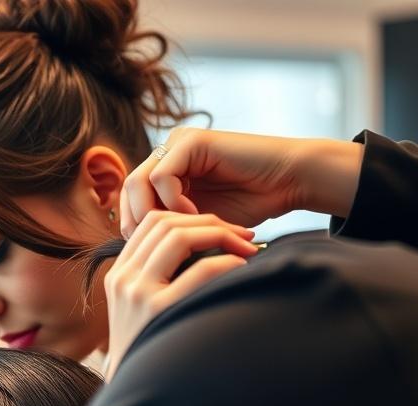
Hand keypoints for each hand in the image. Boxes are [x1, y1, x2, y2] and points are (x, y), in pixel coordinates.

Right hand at [103, 211, 257, 379]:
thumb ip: (158, 279)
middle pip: (167, 223)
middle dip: (211, 222)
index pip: (151, 222)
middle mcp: (123, 279)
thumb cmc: (151, 351)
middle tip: (244, 236)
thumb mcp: (141, 309)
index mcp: (118, 275)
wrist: (135, 393)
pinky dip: (229, 262)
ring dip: (222, 235)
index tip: (221, 229)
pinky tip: (244, 269)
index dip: (191, 216)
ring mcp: (138, 294)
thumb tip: (204, 248)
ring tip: (248, 248)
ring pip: (181, 237)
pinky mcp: (159, 310)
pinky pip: (202, 270)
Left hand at [120, 127, 362, 237]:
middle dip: (138, 222)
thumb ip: (169, 227)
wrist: (289, 183)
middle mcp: (167, 153)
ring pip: (138, 183)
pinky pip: (163, 177)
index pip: (130, 198)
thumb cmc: (250, 206)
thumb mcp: (198, 223)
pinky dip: (174, 202)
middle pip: (128, 190)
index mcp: (166, 170)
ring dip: (156, 214)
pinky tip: (195, 216)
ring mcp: (177, 143)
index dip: (134, 226)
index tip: (153, 252)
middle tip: (159, 246)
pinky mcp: (191, 141)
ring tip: (178, 233)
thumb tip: (133, 252)